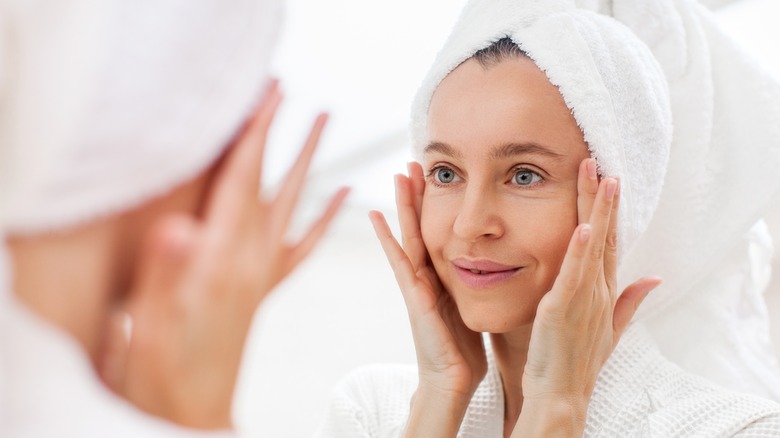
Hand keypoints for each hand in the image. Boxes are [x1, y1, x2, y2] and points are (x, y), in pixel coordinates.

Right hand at [97, 81, 348, 428]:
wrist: (193, 413)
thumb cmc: (166, 374)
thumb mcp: (154, 323)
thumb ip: (166, 272)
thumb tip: (179, 227)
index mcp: (224, 262)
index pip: (241, 182)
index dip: (252, 135)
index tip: (266, 93)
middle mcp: (251, 261)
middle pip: (273, 184)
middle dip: (280, 135)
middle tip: (294, 93)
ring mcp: (262, 273)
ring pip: (294, 206)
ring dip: (309, 162)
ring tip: (324, 123)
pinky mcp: (264, 287)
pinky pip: (303, 245)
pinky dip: (323, 217)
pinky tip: (343, 195)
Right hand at [369, 162, 485, 436]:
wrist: (453, 380)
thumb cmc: (464, 349)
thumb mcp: (473, 308)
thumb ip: (477, 286)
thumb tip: (496, 265)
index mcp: (442, 277)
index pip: (439, 232)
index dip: (435, 206)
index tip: (435, 175)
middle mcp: (426, 276)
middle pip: (421, 227)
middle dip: (417, 196)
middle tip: (412, 162)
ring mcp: (416, 285)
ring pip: (409, 236)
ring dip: (402, 206)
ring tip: (398, 175)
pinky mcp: (413, 297)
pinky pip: (400, 262)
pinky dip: (387, 239)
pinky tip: (377, 217)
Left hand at [512, 158, 659, 436]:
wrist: (562, 394)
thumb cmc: (577, 360)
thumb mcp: (608, 327)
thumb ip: (629, 301)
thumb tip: (653, 278)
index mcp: (604, 291)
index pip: (610, 242)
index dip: (610, 210)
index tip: (608, 178)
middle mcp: (599, 290)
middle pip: (605, 235)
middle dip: (602, 197)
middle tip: (598, 161)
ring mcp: (584, 298)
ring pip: (593, 246)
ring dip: (596, 210)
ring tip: (598, 176)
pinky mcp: (565, 307)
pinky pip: (575, 274)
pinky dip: (580, 250)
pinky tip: (585, 226)